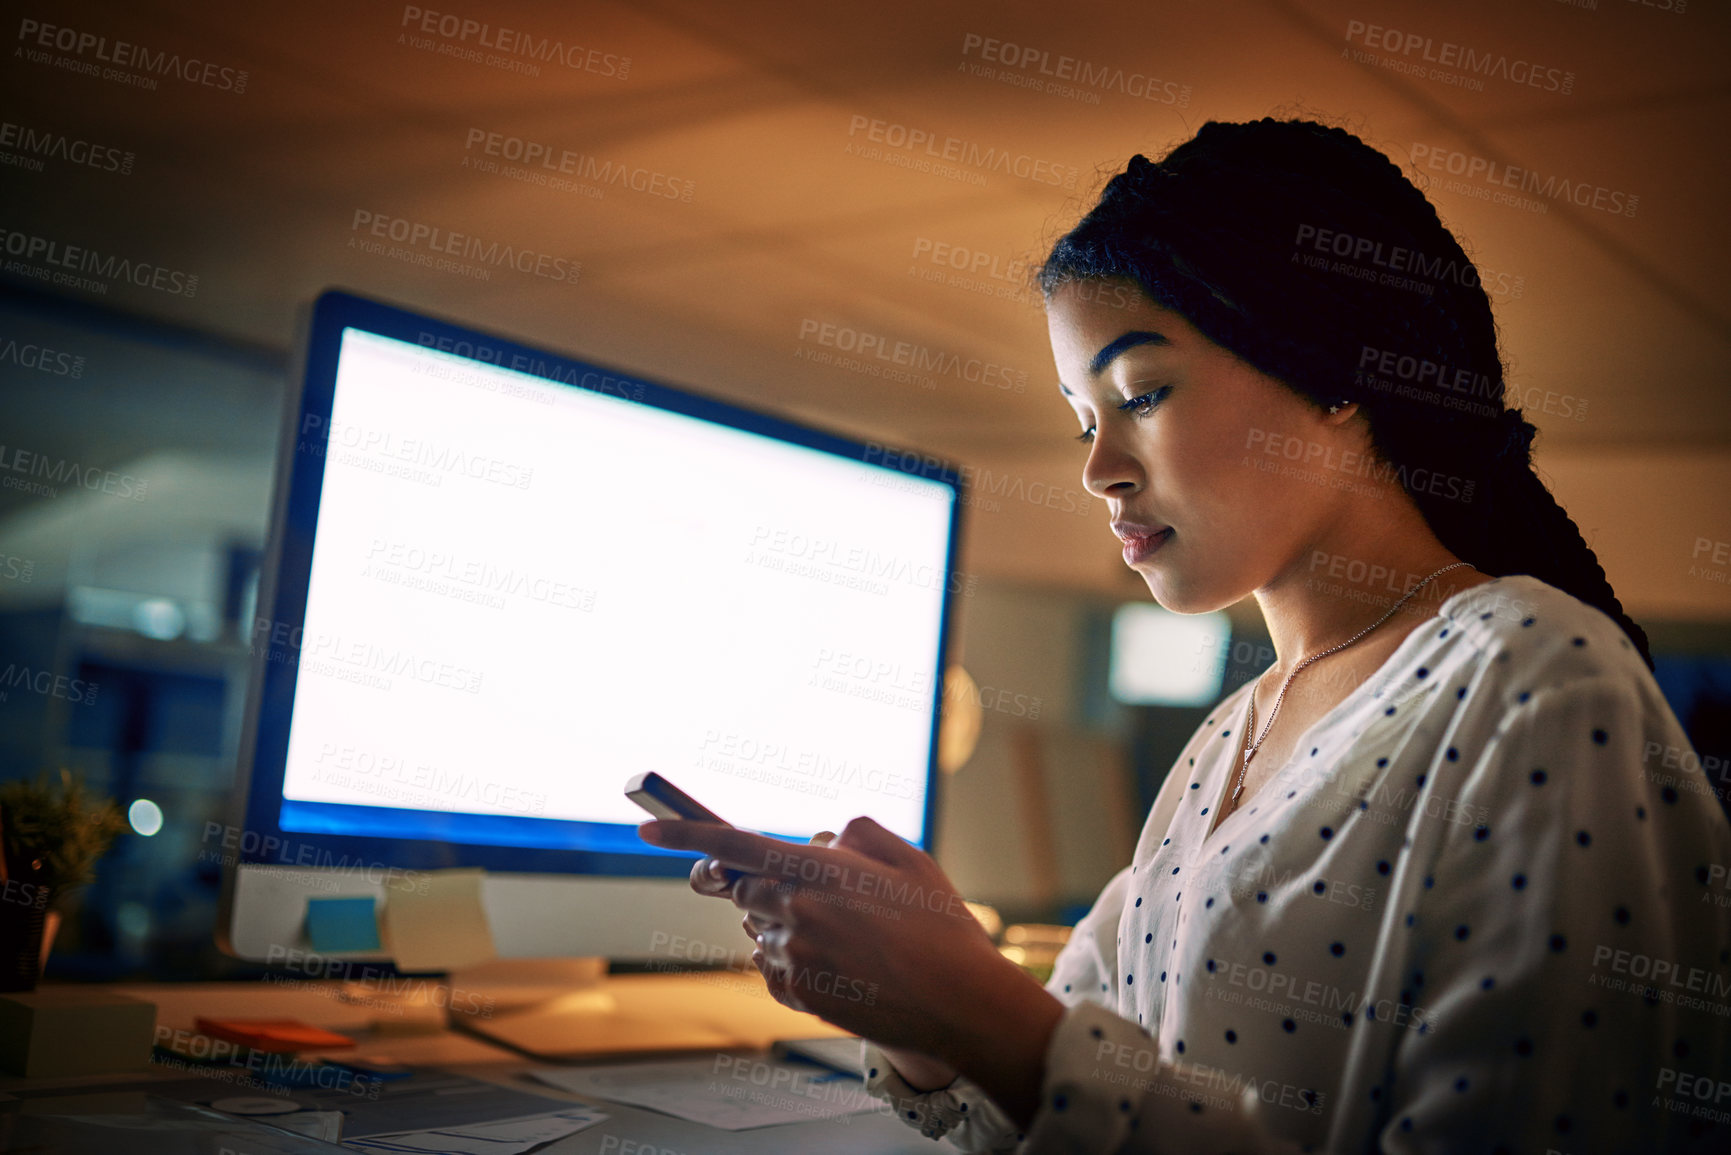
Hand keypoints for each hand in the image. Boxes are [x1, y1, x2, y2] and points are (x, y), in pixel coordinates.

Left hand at [689, 832, 960, 1091]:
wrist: (958, 1001)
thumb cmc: (938, 925)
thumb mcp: (907, 857)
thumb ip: (855, 833)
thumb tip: (820, 838)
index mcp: (817, 869)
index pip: (732, 844)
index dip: (683, 834)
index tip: (647, 832)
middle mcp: (795, 912)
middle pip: (742, 890)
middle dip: (760, 885)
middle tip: (808, 894)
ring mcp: (793, 958)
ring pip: (758, 930)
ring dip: (783, 925)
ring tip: (844, 938)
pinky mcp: (796, 995)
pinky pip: (771, 966)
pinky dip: (792, 961)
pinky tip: (838, 965)